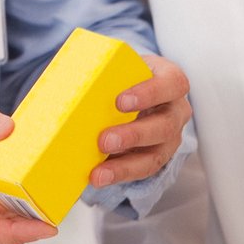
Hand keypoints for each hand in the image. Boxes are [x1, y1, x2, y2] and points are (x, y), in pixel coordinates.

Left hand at [90, 53, 191, 187]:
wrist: (139, 90)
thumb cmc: (129, 76)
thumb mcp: (123, 66)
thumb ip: (103, 69)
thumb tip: (67, 78)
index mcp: (171, 81)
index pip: (172, 84)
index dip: (149, 93)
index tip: (120, 102)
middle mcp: (176, 110)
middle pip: (165, 125)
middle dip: (133, 135)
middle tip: (104, 140)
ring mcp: (171, 136)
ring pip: (156, 154)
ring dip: (126, 165)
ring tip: (100, 172)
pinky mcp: (158, 155)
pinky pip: (144, 169)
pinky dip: (121, 174)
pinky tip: (100, 176)